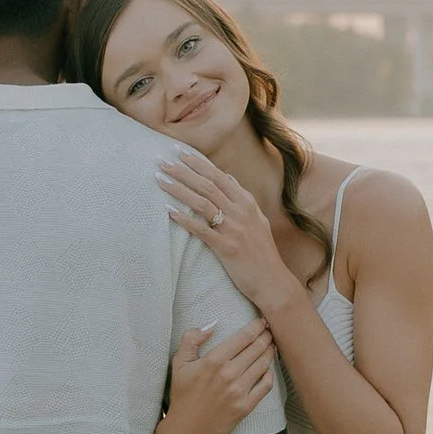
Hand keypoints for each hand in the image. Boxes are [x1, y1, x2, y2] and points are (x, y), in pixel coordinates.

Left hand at [156, 150, 299, 309]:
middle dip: (183, 171)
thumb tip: (227, 178)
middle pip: (207, 185)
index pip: (219, 176)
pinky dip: (184, 219)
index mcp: (248, 203)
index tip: (180, 152)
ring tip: (160, 180)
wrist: (272, 281)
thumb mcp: (257, 219)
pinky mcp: (226, 248)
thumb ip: (242, 198)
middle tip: (163, 161)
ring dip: (179, 190)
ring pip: (202, 203)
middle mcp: (241, 212)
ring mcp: (233, 229)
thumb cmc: (262, 251)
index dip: (198, 163)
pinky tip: (169, 211)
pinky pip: (200, 230)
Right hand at [160, 321, 277, 433]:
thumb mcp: (178, 364)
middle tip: (271, 330)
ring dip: (270, 352)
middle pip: (256, 348)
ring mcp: (239, 391)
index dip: (256, 326)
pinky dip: (270, 374)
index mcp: (213, 361)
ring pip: (263, 364)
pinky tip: (269, 369)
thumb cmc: (182, 396)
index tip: (262, 321)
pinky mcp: (246, 406)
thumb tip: (211, 325)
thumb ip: (191, 339)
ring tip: (272, 345)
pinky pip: (265, 386)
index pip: (243, 337)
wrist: (186, 431)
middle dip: (267, 336)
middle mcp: (228, 374)